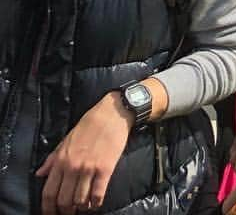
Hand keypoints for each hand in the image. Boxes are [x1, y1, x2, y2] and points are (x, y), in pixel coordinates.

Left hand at [36, 92, 132, 213]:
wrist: (113, 112)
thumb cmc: (90, 124)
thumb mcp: (67, 139)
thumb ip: (52, 158)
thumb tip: (39, 174)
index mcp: (61, 160)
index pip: (48, 193)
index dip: (48, 208)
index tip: (51, 214)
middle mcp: (72, 167)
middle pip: (64, 200)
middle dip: (66, 211)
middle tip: (70, 212)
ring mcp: (89, 168)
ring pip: (80, 200)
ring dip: (81, 207)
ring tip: (83, 207)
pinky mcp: (106, 168)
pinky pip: (98, 193)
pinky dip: (96, 202)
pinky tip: (96, 202)